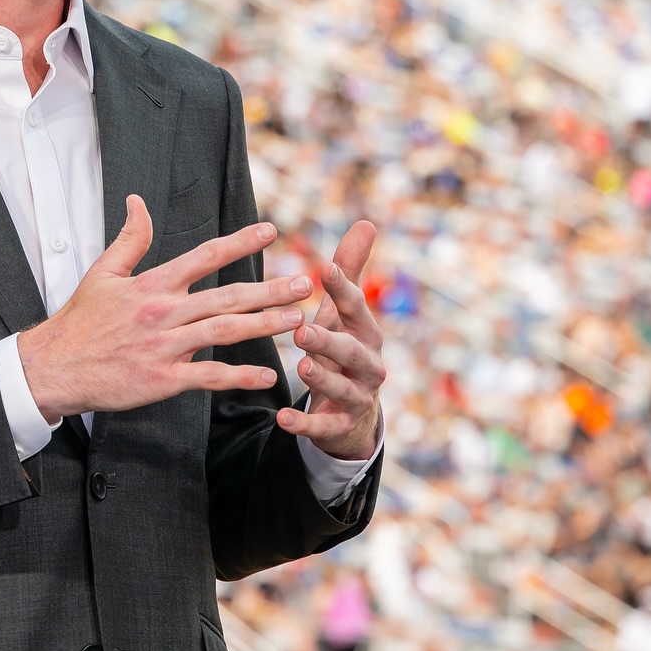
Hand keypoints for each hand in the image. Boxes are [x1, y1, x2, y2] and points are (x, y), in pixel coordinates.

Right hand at [17, 194, 309, 420]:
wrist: (54, 366)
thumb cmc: (79, 321)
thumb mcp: (101, 272)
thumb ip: (129, 239)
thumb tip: (138, 201)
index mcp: (152, 284)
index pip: (204, 255)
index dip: (240, 242)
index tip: (271, 230)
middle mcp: (163, 312)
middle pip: (226, 296)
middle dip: (269, 289)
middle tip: (305, 284)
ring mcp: (164, 347)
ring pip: (224, 332)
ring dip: (265, 325)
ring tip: (298, 320)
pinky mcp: (161, 379)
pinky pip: (208, 377)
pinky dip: (239, 376)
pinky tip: (267, 376)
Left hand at [273, 220, 383, 463]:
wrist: (353, 411)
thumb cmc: (342, 346)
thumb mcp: (344, 312)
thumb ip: (350, 271)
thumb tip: (367, 222)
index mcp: (366, 332)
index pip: (356, 308)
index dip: (343, 289)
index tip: (325, 269)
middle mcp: (368, 364)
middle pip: (350, 351)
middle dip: (329, 340)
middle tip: (302, 330)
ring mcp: (358, 396)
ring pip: (342, 388)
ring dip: (321, 378)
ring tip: (299, 366)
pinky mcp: (342, 427)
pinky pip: (324, 428)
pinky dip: (305, 425)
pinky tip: (282, 419)